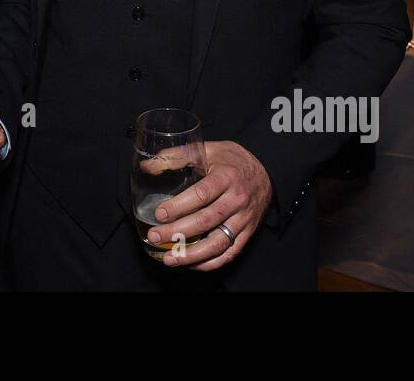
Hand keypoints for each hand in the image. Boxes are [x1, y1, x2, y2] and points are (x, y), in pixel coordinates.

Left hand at [145, 140, 272, 271]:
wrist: (266, 171)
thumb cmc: (232, 160)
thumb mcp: (207, 149)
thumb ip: (176, 156)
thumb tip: (147, 167)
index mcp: (226, 176)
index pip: (202, 195)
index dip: (179, 206)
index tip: (159, 214)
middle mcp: (237, 199)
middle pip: (206, 221)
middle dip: (178, 232)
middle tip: (155, 236)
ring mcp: (244, 219)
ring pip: (218, 242)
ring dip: (192, 254)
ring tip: (169, 258)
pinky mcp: (248, 233)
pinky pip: (230, 253)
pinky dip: (210, 263)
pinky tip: (191, 263)